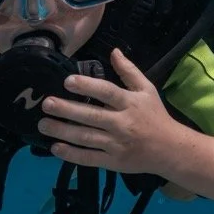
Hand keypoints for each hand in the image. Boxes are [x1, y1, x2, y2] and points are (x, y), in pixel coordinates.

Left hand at [37, 48, 179, 173]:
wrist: (170, 150)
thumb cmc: (155, 116)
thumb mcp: (147, 89)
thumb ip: (129, 71)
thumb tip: (113, 51)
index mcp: (130, 103)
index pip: (107, 92)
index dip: (87, 86)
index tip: (68, 81)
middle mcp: (122, 124)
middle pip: (91, 116)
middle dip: (67, 110)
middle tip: (46, 104)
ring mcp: (116, 144)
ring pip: (86, 138)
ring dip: (62, 132)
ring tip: (43, 124)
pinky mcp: (113, 162)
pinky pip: (89, 158)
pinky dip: (72, 155)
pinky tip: (55, 148)